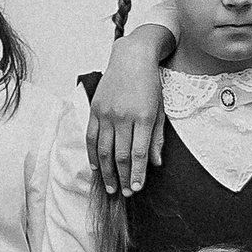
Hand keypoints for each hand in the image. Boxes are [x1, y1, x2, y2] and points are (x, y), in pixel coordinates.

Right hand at [86, 28, 170, 195]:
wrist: (132, 57)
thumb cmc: (150, 84)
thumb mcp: (160, 110)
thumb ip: (157, 138)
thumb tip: (155, 164)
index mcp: (143, 117)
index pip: (138, 154)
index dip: (137, 174)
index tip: (137, 188)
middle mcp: (123, 116)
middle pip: (120, 155)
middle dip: (123, 177)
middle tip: (125, 193)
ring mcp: (106, 113)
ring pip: (104, 150)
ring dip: (107, 172)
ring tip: (111, 187)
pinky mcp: (95, 109)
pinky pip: (91, 138)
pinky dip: (93, 155)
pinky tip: (96, 168)